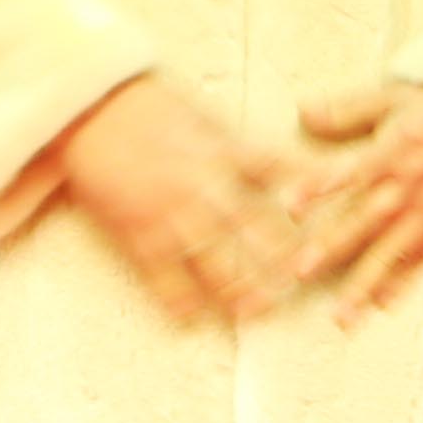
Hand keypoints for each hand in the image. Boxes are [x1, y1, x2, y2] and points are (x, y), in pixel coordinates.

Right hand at [56, 76, 305, 324]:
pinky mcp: (137, 233)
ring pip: (217, 265)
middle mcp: (204, 186)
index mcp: (225, 152)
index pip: (281, 174)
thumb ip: (241, 146)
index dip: (313, 193)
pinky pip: (164, 279)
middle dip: (284, 260)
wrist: (87, 107)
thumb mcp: (206, 116)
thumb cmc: (146, 106)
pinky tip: (193, 317)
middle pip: (257, 231)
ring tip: (257, 311)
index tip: (335, 213)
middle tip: (303, 282)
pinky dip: (180, 302)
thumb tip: (281, 165)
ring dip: (240, 292)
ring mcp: (171, 214)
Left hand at [294, 83, 422, 319]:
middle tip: (302, 272)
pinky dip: (402, 284)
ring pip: (390, 253)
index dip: (319, 189)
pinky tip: (382, 306)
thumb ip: (346, 110)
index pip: (350, 173)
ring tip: (342, 316)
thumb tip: (302, 112)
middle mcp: (407, 187)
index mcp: (392, 152)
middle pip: (364, 221)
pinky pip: (420, 260)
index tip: (290, 208)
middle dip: (333, 247)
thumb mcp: (392, 98)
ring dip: (364, 284)